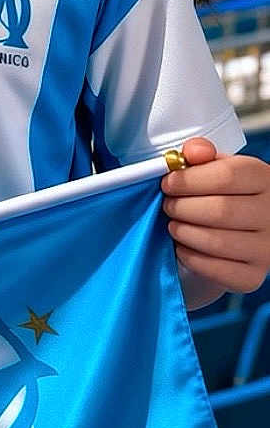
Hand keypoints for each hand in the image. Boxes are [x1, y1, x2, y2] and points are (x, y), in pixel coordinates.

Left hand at [161, 137, 269, 294]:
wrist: (238, 230)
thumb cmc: (223, 194)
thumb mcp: (214, 167)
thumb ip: (200, 153)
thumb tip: (192, 151)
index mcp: (263, 178)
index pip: (226, 176)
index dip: (189, 179)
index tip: (167, 183)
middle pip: (220, 210)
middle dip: (182, 207)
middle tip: (168, 206)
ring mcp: (266, 248)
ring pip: (217, 242)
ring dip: (184, 233)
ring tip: (174, 225)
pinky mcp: (254, 276)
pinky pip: (218, 270)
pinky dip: (192, 258)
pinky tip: (183, 247)